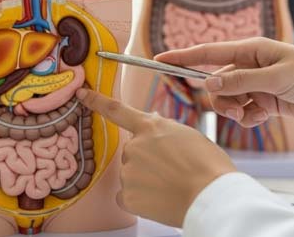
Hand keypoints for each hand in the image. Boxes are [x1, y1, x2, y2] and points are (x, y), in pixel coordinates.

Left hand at [76, 88, 235, 226]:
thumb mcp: (188, 136)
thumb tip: (152, 130)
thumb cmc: (208, 166)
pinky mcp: (127, 196)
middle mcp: (134, 147)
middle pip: (132, 152)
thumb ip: (164, 131)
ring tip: (171, 186)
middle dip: (147, 160)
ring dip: (145, 180)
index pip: (116, 110)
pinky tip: (159, 199)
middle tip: (172, 171)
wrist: (211, 196)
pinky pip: (127, 196)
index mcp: (151, 127)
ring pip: (131, 175)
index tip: (81, 94)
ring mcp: (128, 172)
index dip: (96, 101)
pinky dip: (140, 199)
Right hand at [156, 37, 293, 147]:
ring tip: (252, 115)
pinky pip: (243, 111)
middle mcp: (250, 65)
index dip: (183, 57)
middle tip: (236, 110)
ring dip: (234, 111)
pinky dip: (247, 118)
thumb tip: (209, 84)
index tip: (158, 60)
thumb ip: (241, 82)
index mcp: (251, 50)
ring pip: (228, 100)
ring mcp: (257, 83)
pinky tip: (262, 117)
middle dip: (220, 99)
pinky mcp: (265, 100)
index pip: (209, 53)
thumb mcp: (276, 78)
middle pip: (216, 83)